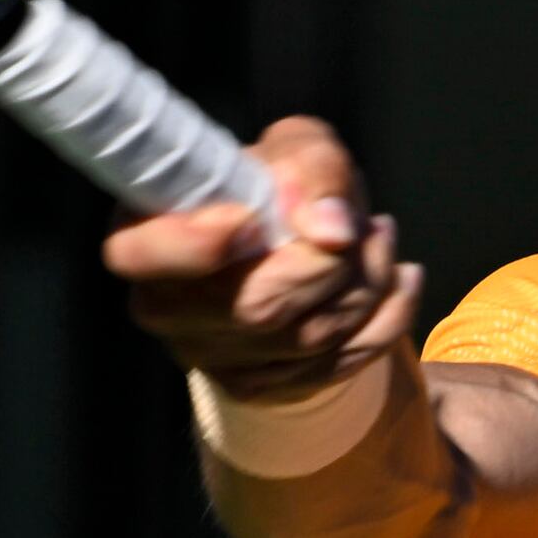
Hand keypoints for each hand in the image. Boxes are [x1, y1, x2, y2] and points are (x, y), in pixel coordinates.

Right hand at [104, 114, 419, 404]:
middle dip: (331, 266)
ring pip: (307, 340)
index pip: (139, 256)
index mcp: (144, 237)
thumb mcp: (296, 149)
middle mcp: (165, 309)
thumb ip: (312, 170)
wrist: (297, 247)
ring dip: (366, 287)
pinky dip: (386, 319)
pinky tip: (398, 280)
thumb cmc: (281, 185)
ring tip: (380, 241)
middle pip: (254, 308)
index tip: (250, 218)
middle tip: (366, 226)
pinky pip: (339, 364)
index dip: (194, 244)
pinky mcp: (258, 388)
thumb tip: (332, 230)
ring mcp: (210, 358)